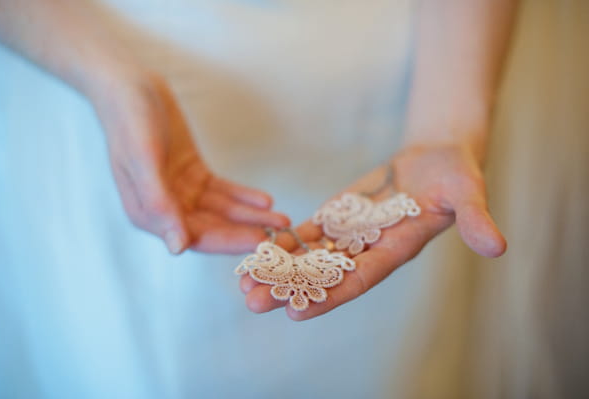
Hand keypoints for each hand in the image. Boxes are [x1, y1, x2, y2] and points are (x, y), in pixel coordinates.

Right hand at [91, 68, 289, 253]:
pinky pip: (223, 191)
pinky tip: (264, 200)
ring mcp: (181, 192)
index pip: (194, 237)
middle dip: (246, 230)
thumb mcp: (142, 160)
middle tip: (279, 233)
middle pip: (213, 227)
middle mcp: (164, 208)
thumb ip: (158, 204)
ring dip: (251, 215)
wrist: (130, 87)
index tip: (257, 243)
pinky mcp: (194, 175)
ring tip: (281, 218)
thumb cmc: (129, 121)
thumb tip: (177, 247)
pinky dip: (243, 196)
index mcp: (147, 213)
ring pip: (222, 211)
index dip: (227, 241)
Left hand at [240, 142, 505, 319]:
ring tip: (242, 281)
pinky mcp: (338, 216)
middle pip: (324, 275)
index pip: (359, 280)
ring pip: (310, 258)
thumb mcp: (468, 192)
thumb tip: (498, 247)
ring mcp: (350, 234)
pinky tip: (257, 249)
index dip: (329, 296)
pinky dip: (284, 242)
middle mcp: (368, 249)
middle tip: (252, 301)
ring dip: (278, 269)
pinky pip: (308, 234)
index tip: (297, 311)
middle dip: (289, 289)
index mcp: (396, 250)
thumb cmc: (455, 174)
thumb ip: (476, 218)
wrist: (435, 156)